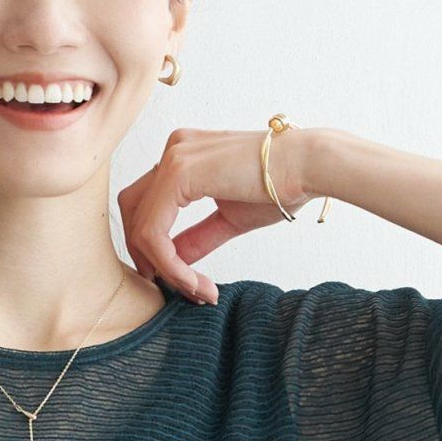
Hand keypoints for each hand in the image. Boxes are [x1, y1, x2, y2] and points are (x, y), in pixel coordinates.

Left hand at [116, 125, 320, 305]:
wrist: (309, 166)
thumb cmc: (280, 187)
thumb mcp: (229, 218)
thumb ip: (196, 237)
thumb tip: (173, 262)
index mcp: (183, 155)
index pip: (146, 204)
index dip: (152, 246)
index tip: (179, 279)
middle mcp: (173, 150)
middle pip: (132, 212)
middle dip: (146, 256)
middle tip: (176, 289)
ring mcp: (173, 158)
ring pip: (141, 226)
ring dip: (164, 268)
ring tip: (196, 290)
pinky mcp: (178, 173)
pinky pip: (154, 230)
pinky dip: (168, 263)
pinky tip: (194, 280)